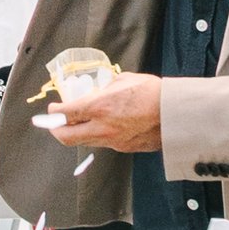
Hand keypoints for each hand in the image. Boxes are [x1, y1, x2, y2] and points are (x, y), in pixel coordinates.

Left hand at [41, 70, 163, 152]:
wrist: (175, 112)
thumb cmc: (152, 91)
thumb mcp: (123, 80)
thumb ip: (105, 88)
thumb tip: (97, 92)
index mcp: (98, 107)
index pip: (65, 113)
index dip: (54, 112)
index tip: (53, 109)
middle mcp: (102, 127)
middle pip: (67, 137)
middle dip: (57, 130)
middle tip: (55, 124)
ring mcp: (113, 141)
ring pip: (85, 142)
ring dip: (78, 134)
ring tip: (79, 124)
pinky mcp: (125, 148)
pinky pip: (104, 143)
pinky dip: (98, 136)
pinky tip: (105, 127)